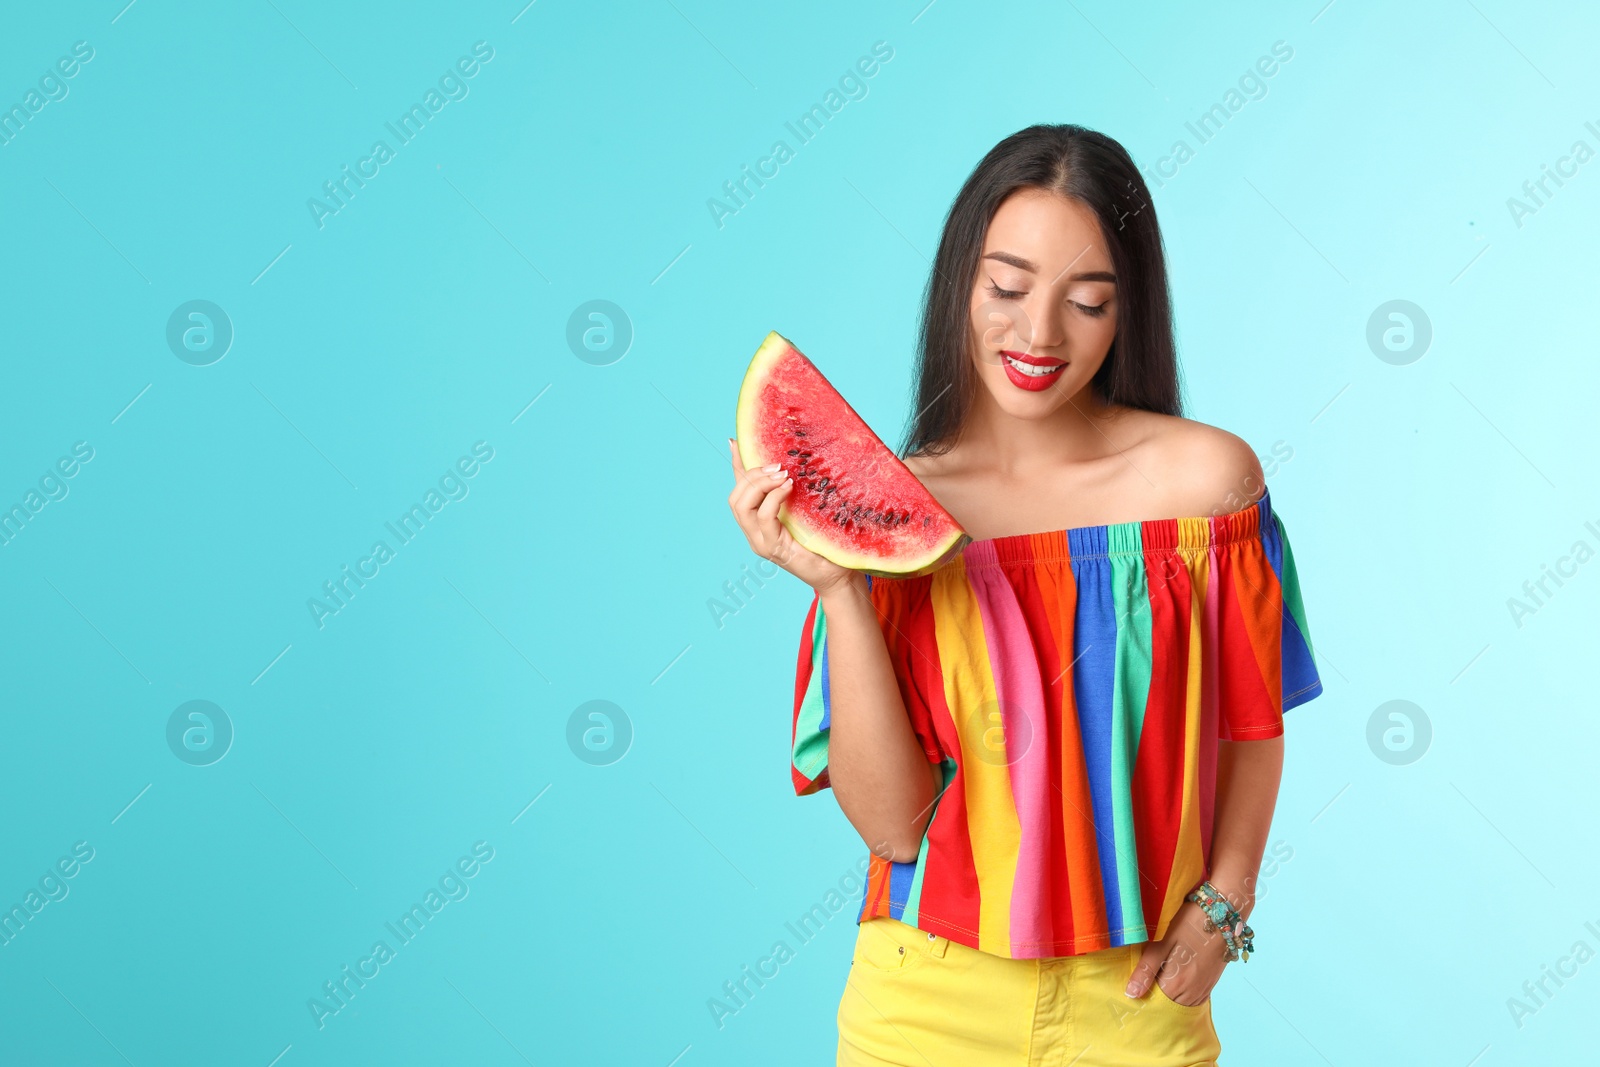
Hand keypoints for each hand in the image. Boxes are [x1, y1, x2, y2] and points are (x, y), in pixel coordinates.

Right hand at [727, 438, 854, 595]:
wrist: (837, 575)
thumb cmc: (825, 543)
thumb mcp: (806, 510)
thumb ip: (794, 492)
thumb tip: (791, 463)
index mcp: (758, 523)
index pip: (739, 491)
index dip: (736, 466)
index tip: (735, 442)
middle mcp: (754, 534)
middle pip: (735, 498)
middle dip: (751, 475)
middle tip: (777, 466)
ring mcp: (761, 543)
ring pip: (741, 505)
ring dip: (760, 484)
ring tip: (782, 475)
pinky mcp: (773, 548)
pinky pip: (763, 517)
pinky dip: (773, 498)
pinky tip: (788, 488)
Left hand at [1124, 900, 1229, 1006]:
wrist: (1222, 915)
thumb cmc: (1188, 924)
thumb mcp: (1161, 942)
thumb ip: (1146, 970)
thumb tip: (1131, 994)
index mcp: (1175, 985)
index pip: (1151, 1002)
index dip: (1141, 994)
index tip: (1133, 983)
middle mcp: (1191, 994)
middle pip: (1165, 1004)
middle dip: (1153, 994)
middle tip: (1144, 975)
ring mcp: (1202, 990)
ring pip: (1179, 1002)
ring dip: (1168, 993)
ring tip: (1159, 973)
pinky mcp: (1210, 984)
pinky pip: (1192, 998)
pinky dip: (1181, 992)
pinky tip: (1175, 975)